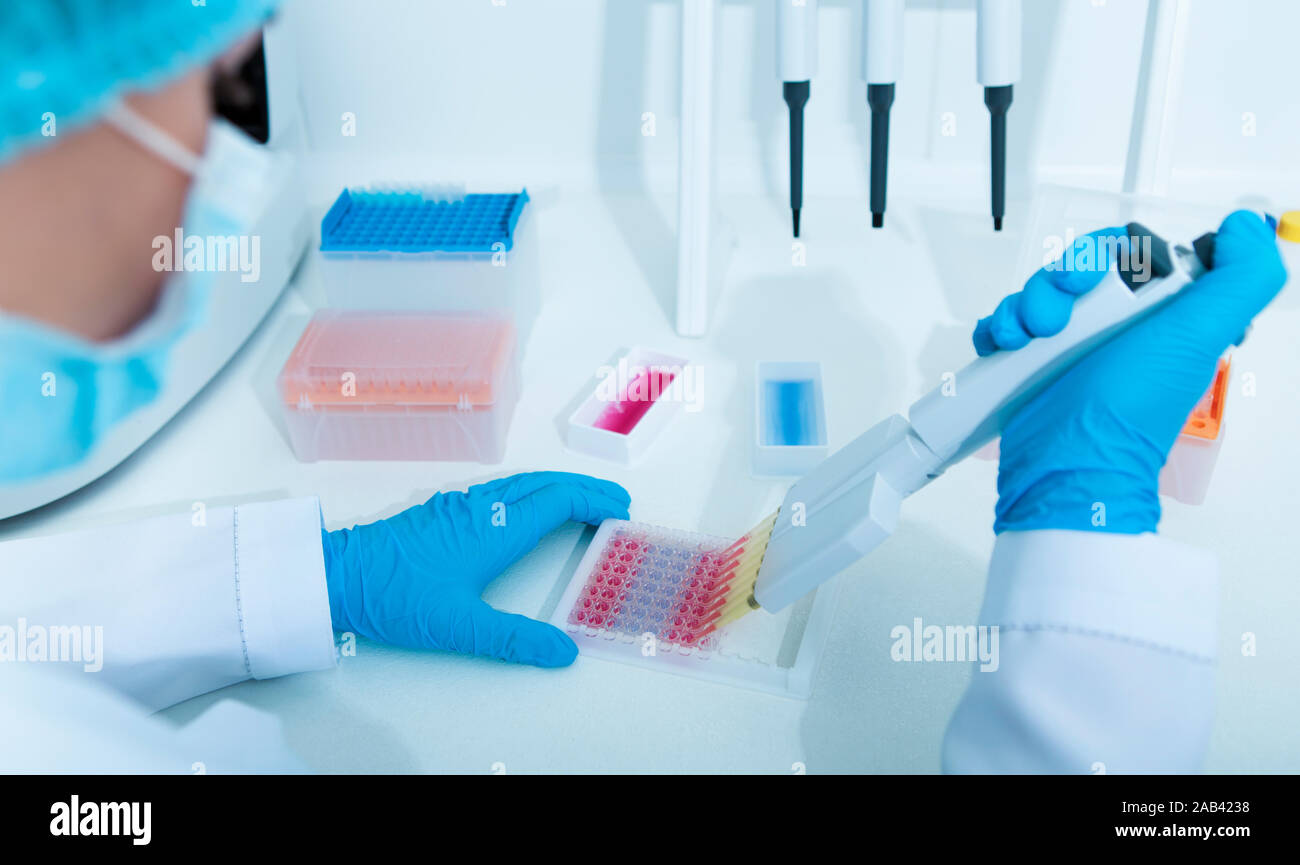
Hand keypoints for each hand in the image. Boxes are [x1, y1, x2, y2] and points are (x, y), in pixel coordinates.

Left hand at [322, 472, 630, 666]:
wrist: (338, 574)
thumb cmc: (394, 595)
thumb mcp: (460, 626)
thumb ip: (514, 639)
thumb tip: (563, 651)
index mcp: (494, 528)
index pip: (557, 500)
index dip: (593, 501)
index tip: (620, 511)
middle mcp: (481, 507)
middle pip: (545, 483)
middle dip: (585, 488)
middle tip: (615, 502)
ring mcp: (461, 505)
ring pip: (522, 482)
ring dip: (558, 487)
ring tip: (582, 501)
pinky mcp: (444, 511)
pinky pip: (502, 489)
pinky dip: (532, 491)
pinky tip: (527, 508)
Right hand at [974, 211, 1286, 533]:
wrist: (1069, 466)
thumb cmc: (1129, 412)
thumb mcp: (1197, 337)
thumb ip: (1241, 277)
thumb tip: (1243, 228)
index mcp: (1155, 314)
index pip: (1124, 252)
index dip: (1099, 252)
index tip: (1087, 277)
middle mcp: (1112, 328)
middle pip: (1072, 270)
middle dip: (1052, 283)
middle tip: (1051, 319)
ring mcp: (1067, 349)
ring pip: (1034, 295)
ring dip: (1021, 307)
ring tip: (1024, 340)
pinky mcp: (1028, 368)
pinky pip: (1004, 327)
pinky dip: (997, 330)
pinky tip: (1003, 347)